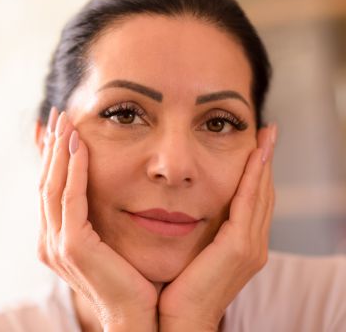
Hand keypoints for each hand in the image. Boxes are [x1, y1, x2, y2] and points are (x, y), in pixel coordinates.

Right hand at [37, 107, 157, 330]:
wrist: (139, 316)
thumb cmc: (131, 276)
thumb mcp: (111, 240)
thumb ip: (100, 217)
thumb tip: (104, 192)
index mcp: (60, 237)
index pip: (52, 187)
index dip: (54, 156)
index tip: (61, 129)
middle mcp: (52, 239)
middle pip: (47, 182)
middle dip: (52, 147)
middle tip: (59, 116)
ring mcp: (58, 244)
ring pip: (53, 186)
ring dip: (59, 151)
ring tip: (66, 122)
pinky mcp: (73, 247)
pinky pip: (72, 199)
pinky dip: (75, 170)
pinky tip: (81, 145)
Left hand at [158, 125, 276, 331]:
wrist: (179, 321)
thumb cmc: (180, 285)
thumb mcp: (193, 250)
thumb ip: (200, 229)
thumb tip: (186, 205)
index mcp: (242, 243)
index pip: (253, 198)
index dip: (256, 171)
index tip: (256, 146)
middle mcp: (253, 243)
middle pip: (262, 193)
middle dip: (265, 161)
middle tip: (267, 133)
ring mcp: (250, 246)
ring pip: (260, 194)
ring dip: (263, 164)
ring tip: (265, 137)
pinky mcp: (240, 248)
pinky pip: (248, 204)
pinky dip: (253, 179)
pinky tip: (254, 156)